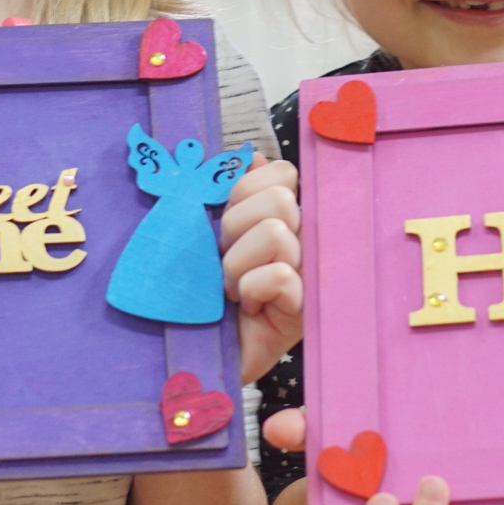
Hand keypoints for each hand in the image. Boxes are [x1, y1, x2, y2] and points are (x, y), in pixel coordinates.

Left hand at [222, 151, 301, 382]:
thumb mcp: (208, 232)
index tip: (225, 221)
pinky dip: (251, 290)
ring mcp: (307, 273)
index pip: (282, 172)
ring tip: (231, 287)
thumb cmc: (202, 288)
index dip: (244, 189)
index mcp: (280, 214)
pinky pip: (280, 276)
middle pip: (280, 198)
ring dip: (238, 264)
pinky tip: (247, 307)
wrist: (196, 346)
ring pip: (277, 233)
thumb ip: (228, 192)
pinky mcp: (303, 309)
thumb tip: (251, 157)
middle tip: (224, 259)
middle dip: (236, 227)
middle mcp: (302, 238)